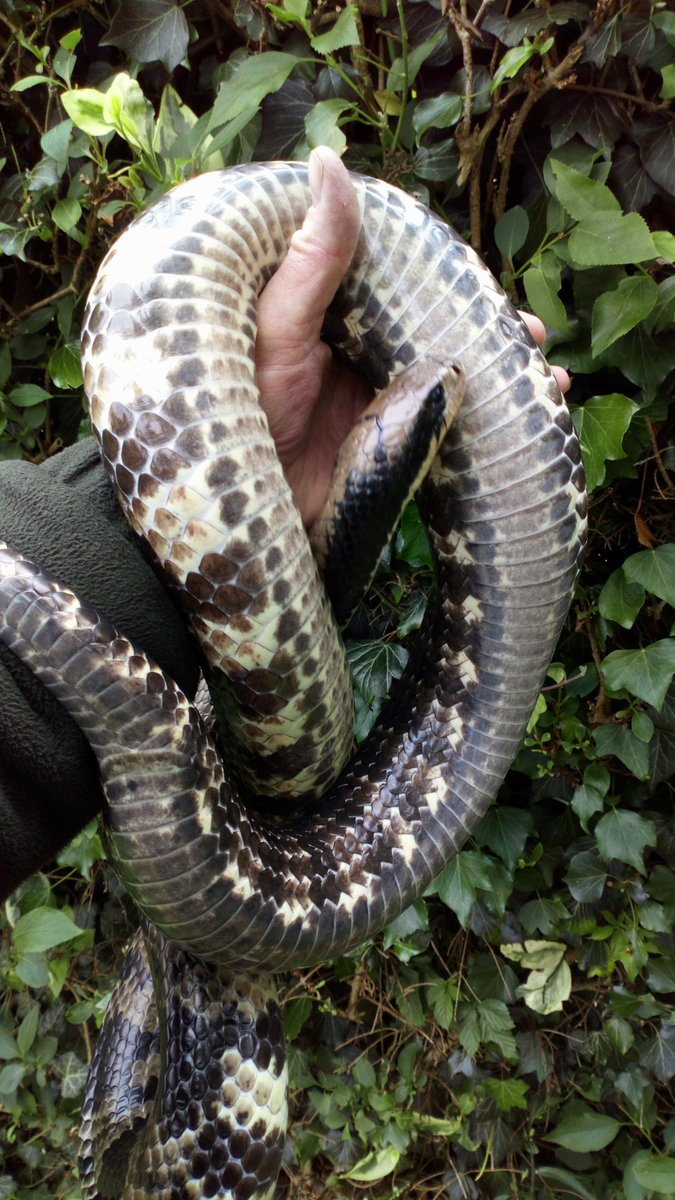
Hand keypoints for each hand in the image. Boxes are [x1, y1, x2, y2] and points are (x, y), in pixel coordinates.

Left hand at [256, 146, 569, 528]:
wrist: (248, 506)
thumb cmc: (242, 412)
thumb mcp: (278, 328)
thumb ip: (312, 257)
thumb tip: (330, 161)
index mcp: (328, 311)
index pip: (394, 278)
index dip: (443, 272)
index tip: (480, 271)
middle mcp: (359, 349)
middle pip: (436, 325)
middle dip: (488, 327)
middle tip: (529, 329)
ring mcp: (380, 396)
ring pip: (454, 370)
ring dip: (503, 370)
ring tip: (544, 371)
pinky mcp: (394, 438)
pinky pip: (454, 419)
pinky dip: (496, 416)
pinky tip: (538, 408)